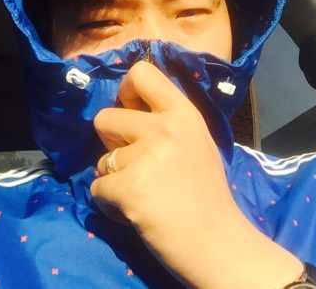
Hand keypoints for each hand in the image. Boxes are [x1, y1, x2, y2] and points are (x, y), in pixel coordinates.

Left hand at [91, 61, 302, 287]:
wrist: (217, 241)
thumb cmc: (206, 191)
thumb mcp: (195, 140)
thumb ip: (166, 120)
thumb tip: (129, 109)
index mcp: (183, 113)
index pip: (141, 73)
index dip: (126, 89)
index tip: (129, 107)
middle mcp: (164, 127)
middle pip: (105, 117)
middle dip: (112, 140)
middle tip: (136, 162)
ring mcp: (146, 156)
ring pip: (102, 158)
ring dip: (115, 176)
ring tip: (143, 191)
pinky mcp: (129, 187)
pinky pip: (97, 186)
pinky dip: (109, 200)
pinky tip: (134, 209)